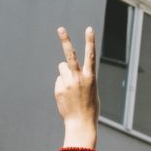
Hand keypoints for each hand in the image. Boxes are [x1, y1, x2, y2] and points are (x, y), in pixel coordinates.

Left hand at [54, 27, 98, 141]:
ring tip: (72, 87)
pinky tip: (67, 96)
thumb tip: (64, 68)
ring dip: (65, 73)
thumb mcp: (91, 89)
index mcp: (91, 77)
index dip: (90, 41)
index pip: (90, 55)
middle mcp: (78, 78)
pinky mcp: (58, 89)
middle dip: (66, 40)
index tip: (89, 28)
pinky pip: (59, 80)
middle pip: (70, 55)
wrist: (81, 123)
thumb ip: (81, 76)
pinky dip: (62, 85)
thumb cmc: (90, 106)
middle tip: (60, 28)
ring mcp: (67, 83)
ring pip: (62, 68)